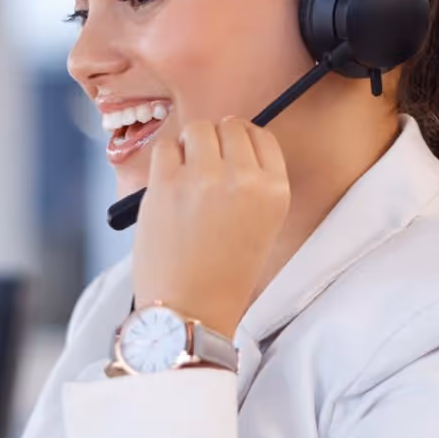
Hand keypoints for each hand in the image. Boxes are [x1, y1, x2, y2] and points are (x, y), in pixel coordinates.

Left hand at [132, 118, 289, 339]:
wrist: (190, 310)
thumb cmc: (222, 277)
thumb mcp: (260, 227)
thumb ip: (251, 186)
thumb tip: (226, 148)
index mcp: (274, 190)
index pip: (261, 136)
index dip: (240, 140)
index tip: (227, 152)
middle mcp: (244, 178)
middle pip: (228, 127)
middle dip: (213, 141)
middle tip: (201, 166)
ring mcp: (203, 178)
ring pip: (196, 130)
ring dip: (188, 145)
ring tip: (183, 174)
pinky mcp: (166, 184)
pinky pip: (164, 146)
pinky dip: (164, 158)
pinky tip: (165, 182)